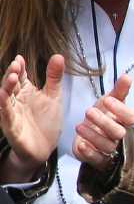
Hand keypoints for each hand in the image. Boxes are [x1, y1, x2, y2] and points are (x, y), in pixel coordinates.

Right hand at [0, 54, 64, 179]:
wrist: (45, 148)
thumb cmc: (46, 121)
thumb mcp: (53, 96)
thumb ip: (54, 77)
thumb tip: (57, 55)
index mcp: (26, 92)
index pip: (21, 77)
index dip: (20, 67)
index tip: (20, 58)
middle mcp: (16, 101)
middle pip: (11, 85)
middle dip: (12, 74)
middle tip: (16, 64)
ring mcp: (12, 113)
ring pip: (6, 99)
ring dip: (6, 87)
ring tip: (12, 77)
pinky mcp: (12, 127)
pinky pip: (6, 116)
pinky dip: (5, 107)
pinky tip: (3, 97)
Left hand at [72, 74, 133, 168]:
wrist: (89, 136)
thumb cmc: (102, 117)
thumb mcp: (108, 102)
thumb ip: (118, 91)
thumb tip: (127, 76)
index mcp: (123, 121)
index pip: (131, 118)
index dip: (121, 110)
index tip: (107, 100)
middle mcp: (118, 136)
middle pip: (119, 132)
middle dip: (104, 122)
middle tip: (88, 111)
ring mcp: (109, 148)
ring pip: (108, 145)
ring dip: (93, 135)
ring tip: (79, 126)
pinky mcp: (98, 159)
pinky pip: (97, 159)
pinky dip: (89, 152)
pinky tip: (81, 144)